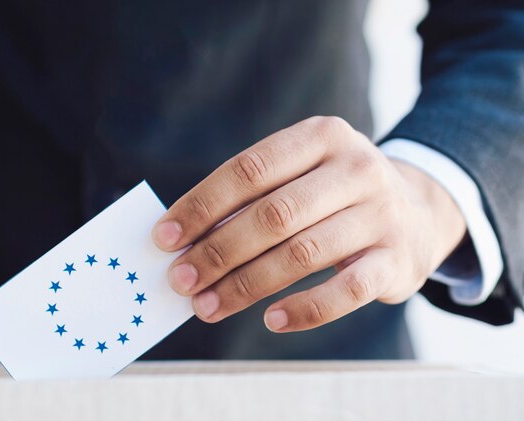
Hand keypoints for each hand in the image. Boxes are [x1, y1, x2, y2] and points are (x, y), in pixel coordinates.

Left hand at [152, 116, 465, 331]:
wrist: (417, 211)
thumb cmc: (333, 195)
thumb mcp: (300, 178)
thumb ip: (252, 202)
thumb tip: (187, 242)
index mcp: (322, 136)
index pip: (248, 170)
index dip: (201, 206)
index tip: (165, 238)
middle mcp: (356, 168)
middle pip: (272, 215)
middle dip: (217, 252)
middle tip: (181, 280)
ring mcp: (382, 213)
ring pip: (302, 253)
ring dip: (246, 285)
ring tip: (207, 306)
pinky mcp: (398, 260)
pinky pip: (346, 291)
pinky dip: (304, 309)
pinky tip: (270, 319)